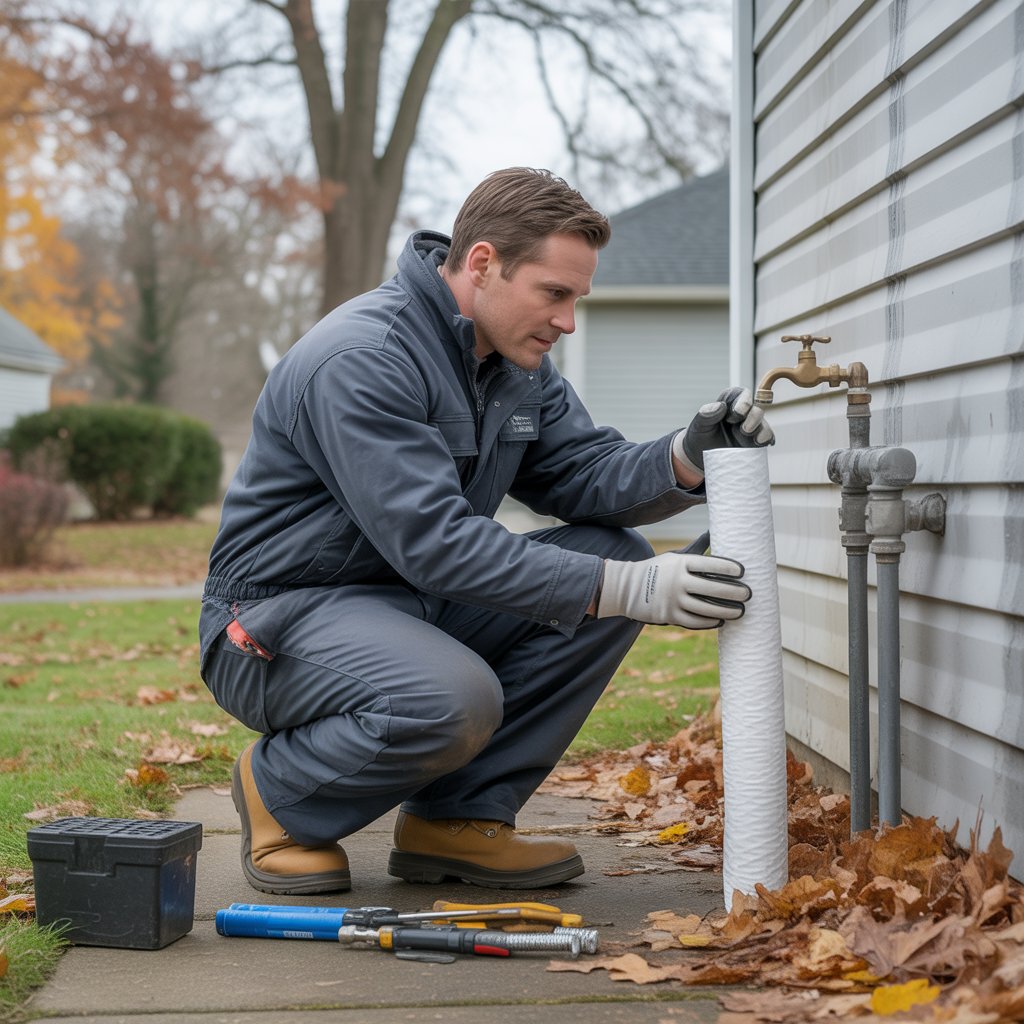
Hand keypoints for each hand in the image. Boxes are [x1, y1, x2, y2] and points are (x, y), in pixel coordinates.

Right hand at [596, 549, 750, 628]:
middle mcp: (677, 581)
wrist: (628, 588)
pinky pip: (694, 621)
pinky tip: (722, 620)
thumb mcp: (676, 555)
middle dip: (734, 592)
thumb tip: (715, 530)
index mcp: (681, 563)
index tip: (742, 571)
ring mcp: (673, 600)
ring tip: (741, 611)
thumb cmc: (659, 569)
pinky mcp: (669, 615)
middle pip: (711, 588)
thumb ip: (697, 548)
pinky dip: (710, 622)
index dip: (728, 568)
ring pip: (706, 608)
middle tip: (749, 594)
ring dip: (727, 610)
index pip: (709, 564)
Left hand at [673, 387, 773, 475]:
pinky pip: (767, 438)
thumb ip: (705, 415)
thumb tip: (720, 406)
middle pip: (757, 409)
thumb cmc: (700, 436)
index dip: (744, 401)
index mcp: (730, 403)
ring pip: (764, 424)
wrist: (701, 457)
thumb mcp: (698, 426)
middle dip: (754, 418)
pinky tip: (761, 444)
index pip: (742, 394)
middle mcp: (743, 413)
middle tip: (744, 429)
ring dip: (762, 430)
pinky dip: (767, 440)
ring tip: (755, 440)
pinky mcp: (755, 441)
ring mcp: (751, 427)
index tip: (737, 413)